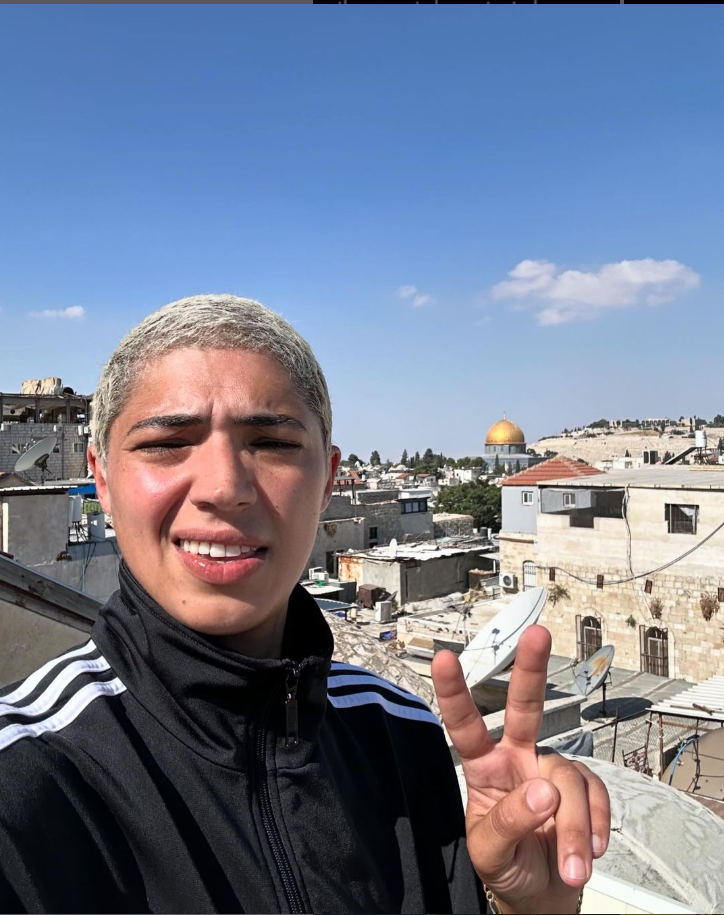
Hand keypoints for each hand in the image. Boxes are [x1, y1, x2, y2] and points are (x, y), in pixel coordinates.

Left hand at [431, 625, 609, 914]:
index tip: (442, 658)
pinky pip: (595, 795)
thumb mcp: (490, 851)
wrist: (542, 894)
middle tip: (537, 633)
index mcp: (484, 768)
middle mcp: (518, 758)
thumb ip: (508, 822)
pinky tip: (590, 852)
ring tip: (574, 867)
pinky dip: (595, 827)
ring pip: (566, 779)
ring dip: (575, 828)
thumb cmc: (506, 865)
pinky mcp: (582, 788)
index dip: (453, 692)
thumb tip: (542, 793)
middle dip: (530, 668)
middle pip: (524, 707)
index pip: (465, 725)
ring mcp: (551, 770)